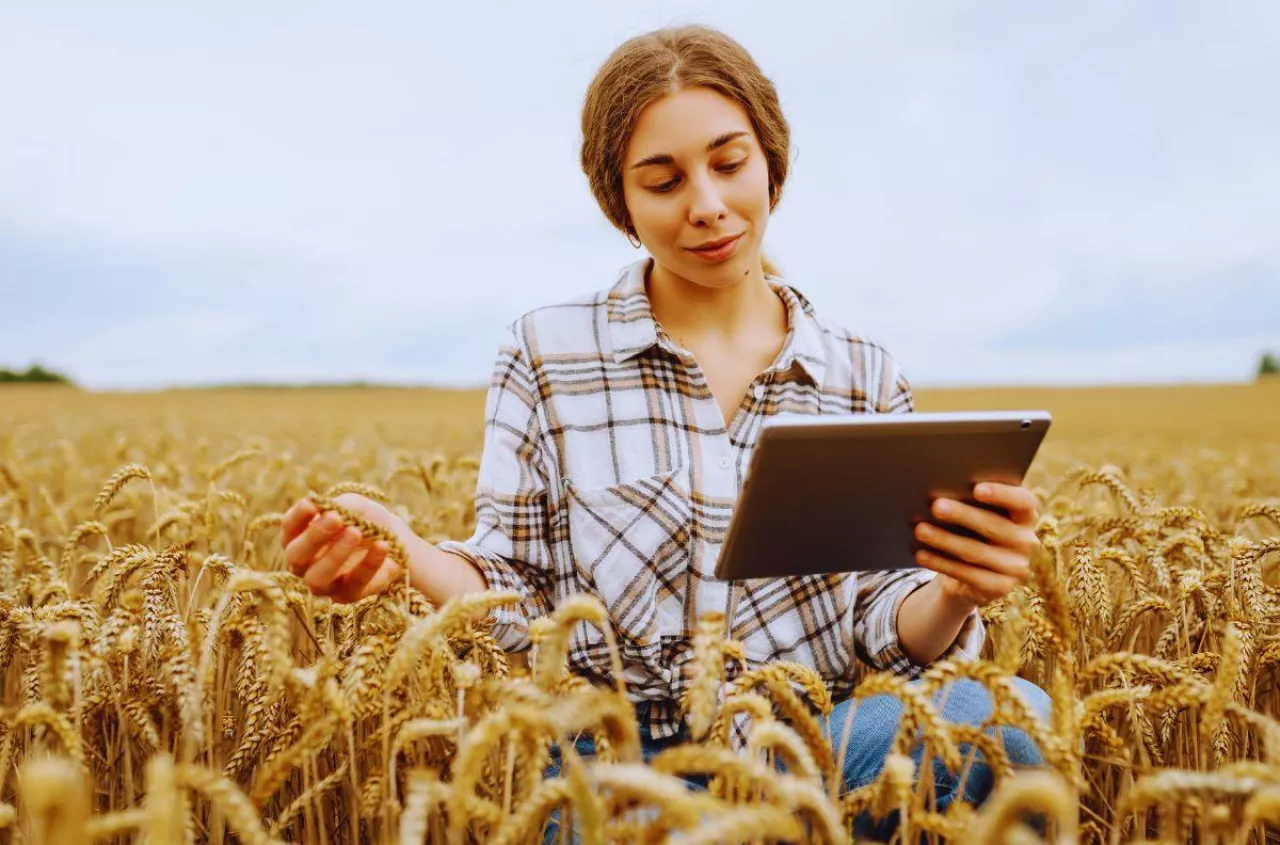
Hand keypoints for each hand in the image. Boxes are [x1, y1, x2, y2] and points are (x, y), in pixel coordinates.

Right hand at [281, 493, 406, 602]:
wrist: (396, 540)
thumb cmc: (366, 519)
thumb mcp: (356, 506)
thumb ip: (343, 506)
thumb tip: (330, 509)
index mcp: (300, 538)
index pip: (289, 528)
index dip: (297, 517)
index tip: (311, 503)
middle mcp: (305, 564)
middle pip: (295, 557)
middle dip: (313, 537)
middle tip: (335, 518)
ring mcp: (325, 583)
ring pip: (317, 579)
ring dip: (335, 555)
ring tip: (355, 532)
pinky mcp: (348, 594)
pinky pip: (355, 583)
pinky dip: (369, 564)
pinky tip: (382, 545)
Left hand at [911, 482, 1038, 608]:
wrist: (970, 573)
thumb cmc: (971, 530)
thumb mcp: (976, 515)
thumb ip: (969, 502)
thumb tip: (941, 493)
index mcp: (1026, 516)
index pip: (1023, 501)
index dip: (1002, 494)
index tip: (977, 489)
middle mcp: (1027, 542)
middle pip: (994, 526)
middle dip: (962, 515)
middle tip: (936, 506)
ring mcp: (1016, 568)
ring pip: (977, 552)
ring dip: (945, 540)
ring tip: (920, 530)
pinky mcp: (1001, 588)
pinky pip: (968, 575)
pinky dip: (941, 563)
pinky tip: (921, 554)